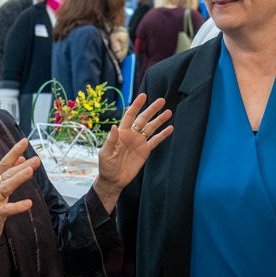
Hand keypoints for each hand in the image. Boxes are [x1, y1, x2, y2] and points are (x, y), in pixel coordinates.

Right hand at [0, 138, 40, 247]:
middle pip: (9, 174)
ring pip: (7, 186)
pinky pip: (8, 209)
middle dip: (23, 166)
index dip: (14, 151)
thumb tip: (22, 158)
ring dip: (18, 178)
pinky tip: (29, 203)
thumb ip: (10, 174)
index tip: (25, 141)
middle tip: (37, 159)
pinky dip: (18, 206)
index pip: (5, 162)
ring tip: (30, 171)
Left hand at [93, 94, 172, 210]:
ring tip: (169, 111)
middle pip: (143, 119)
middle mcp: (131, 135)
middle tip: (162, 100)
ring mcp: (139, 142)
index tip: (143, 96)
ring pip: (151, 128)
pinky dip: (162, 135)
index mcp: (121, 133)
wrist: (113, 180)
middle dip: (152, 109)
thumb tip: (114, 127)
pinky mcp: (145, 151)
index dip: (136, 106)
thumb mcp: (105, 153)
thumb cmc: (106, 166)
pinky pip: (155, 141)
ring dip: (159, 120)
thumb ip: (111, 140)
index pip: (129, 116)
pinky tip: (170, 128)